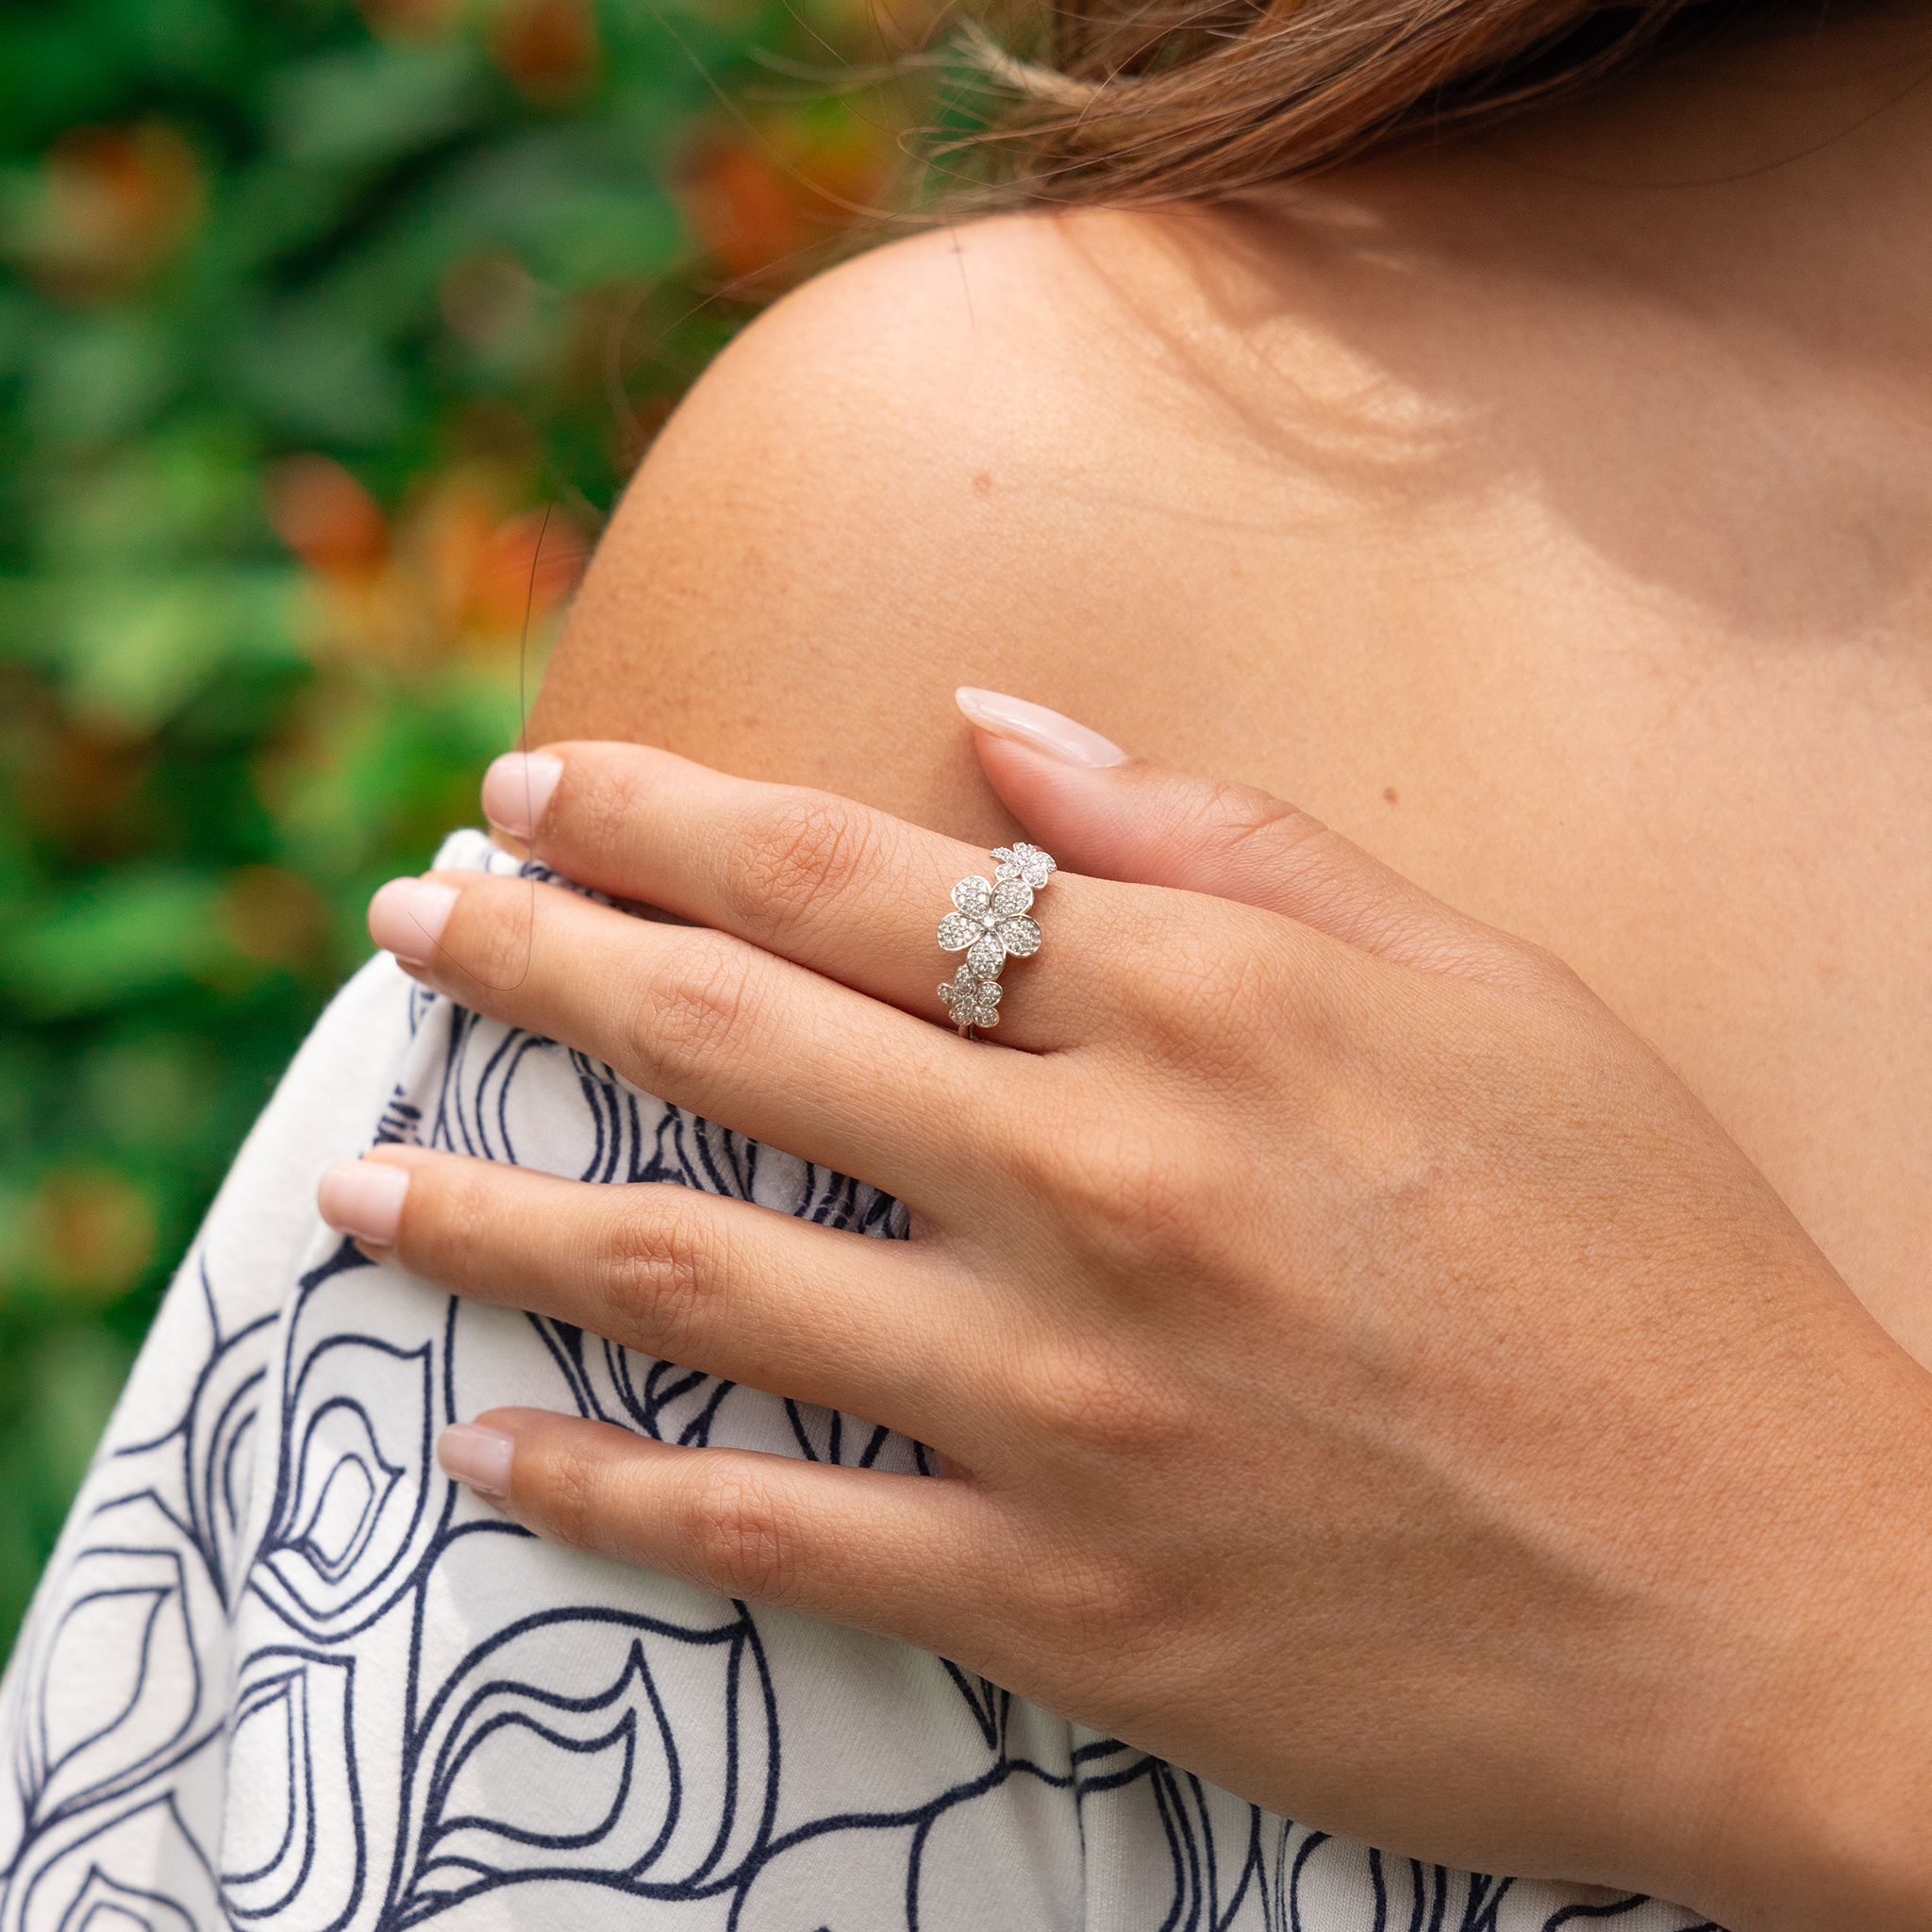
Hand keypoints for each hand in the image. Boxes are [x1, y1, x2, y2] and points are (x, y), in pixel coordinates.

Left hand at [320, 703, 1931, 1929]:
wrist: (1786, 1596)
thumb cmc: (1652, 1264)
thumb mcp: (1476, 989)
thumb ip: (1218, 839)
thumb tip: (998, 722)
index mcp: (1200, 1013)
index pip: (855, 877)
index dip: (666, 819)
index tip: (539, 789)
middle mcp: (1098, 1186)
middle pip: (732, 1038)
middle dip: (535, 956)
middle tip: (404, 914)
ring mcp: (1066, 1406)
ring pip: (698, 1276)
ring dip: (496, 1207)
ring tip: (357, 1169)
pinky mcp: (1068, 1601)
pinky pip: (777, 1532)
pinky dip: (609, 1491)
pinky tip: (488, 1448)